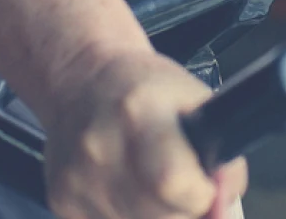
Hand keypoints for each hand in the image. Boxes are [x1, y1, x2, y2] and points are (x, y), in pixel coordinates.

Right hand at [42, 48, 247, 218]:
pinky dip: (128, 217)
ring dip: (155, 216)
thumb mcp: (196, 100)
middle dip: (183, 209)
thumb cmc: (145, 88)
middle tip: (182, 181)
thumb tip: (224, 206)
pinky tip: (127, 187)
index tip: (205, 187)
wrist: (84, 80)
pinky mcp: (61, 201)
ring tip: (152, 179)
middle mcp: (100, 146)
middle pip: (159, 216)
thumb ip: (222, 155)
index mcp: (138, 111)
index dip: (200, 195)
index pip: (172, 181)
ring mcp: (76, 178)